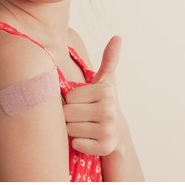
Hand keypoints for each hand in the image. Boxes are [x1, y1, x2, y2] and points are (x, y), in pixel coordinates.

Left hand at [63, 36, 127, 155]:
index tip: (84, 102)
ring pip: (69, 129)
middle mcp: (108, 111)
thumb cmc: (104, 103)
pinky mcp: (103, 147)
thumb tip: (117, 37)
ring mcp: (107, 130)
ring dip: (73, 129)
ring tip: (85, 125)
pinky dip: (78, 143)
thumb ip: (109, 59)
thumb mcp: (106, 81)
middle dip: (70, 115)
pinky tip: (88, 138)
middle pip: (67, 113)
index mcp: (105, 92)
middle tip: (83, 115)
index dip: (72, 101)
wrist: (117, 131)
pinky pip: (76, 144)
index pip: (69, 97)